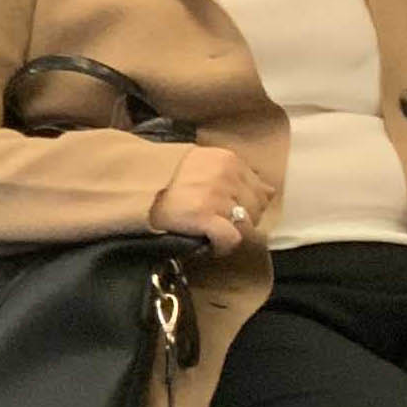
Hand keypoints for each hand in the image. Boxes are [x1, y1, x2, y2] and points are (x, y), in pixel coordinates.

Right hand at [149, 147, 273, 255]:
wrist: (136, 185)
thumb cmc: (166, 174)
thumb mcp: (204, 161)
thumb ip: (234, 173)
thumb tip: (269, 191)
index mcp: (229, 160)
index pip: (260, 189)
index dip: (247, 205)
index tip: (231, 212)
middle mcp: (228, 175)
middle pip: (257, 208)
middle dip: (242, 220)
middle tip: (221, 224)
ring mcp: (218, 196)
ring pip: (246, 225)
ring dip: (232, 233)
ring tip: (214, 234)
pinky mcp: (207, 216)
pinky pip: (232, 239)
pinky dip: (223, 246)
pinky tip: (211, 245)